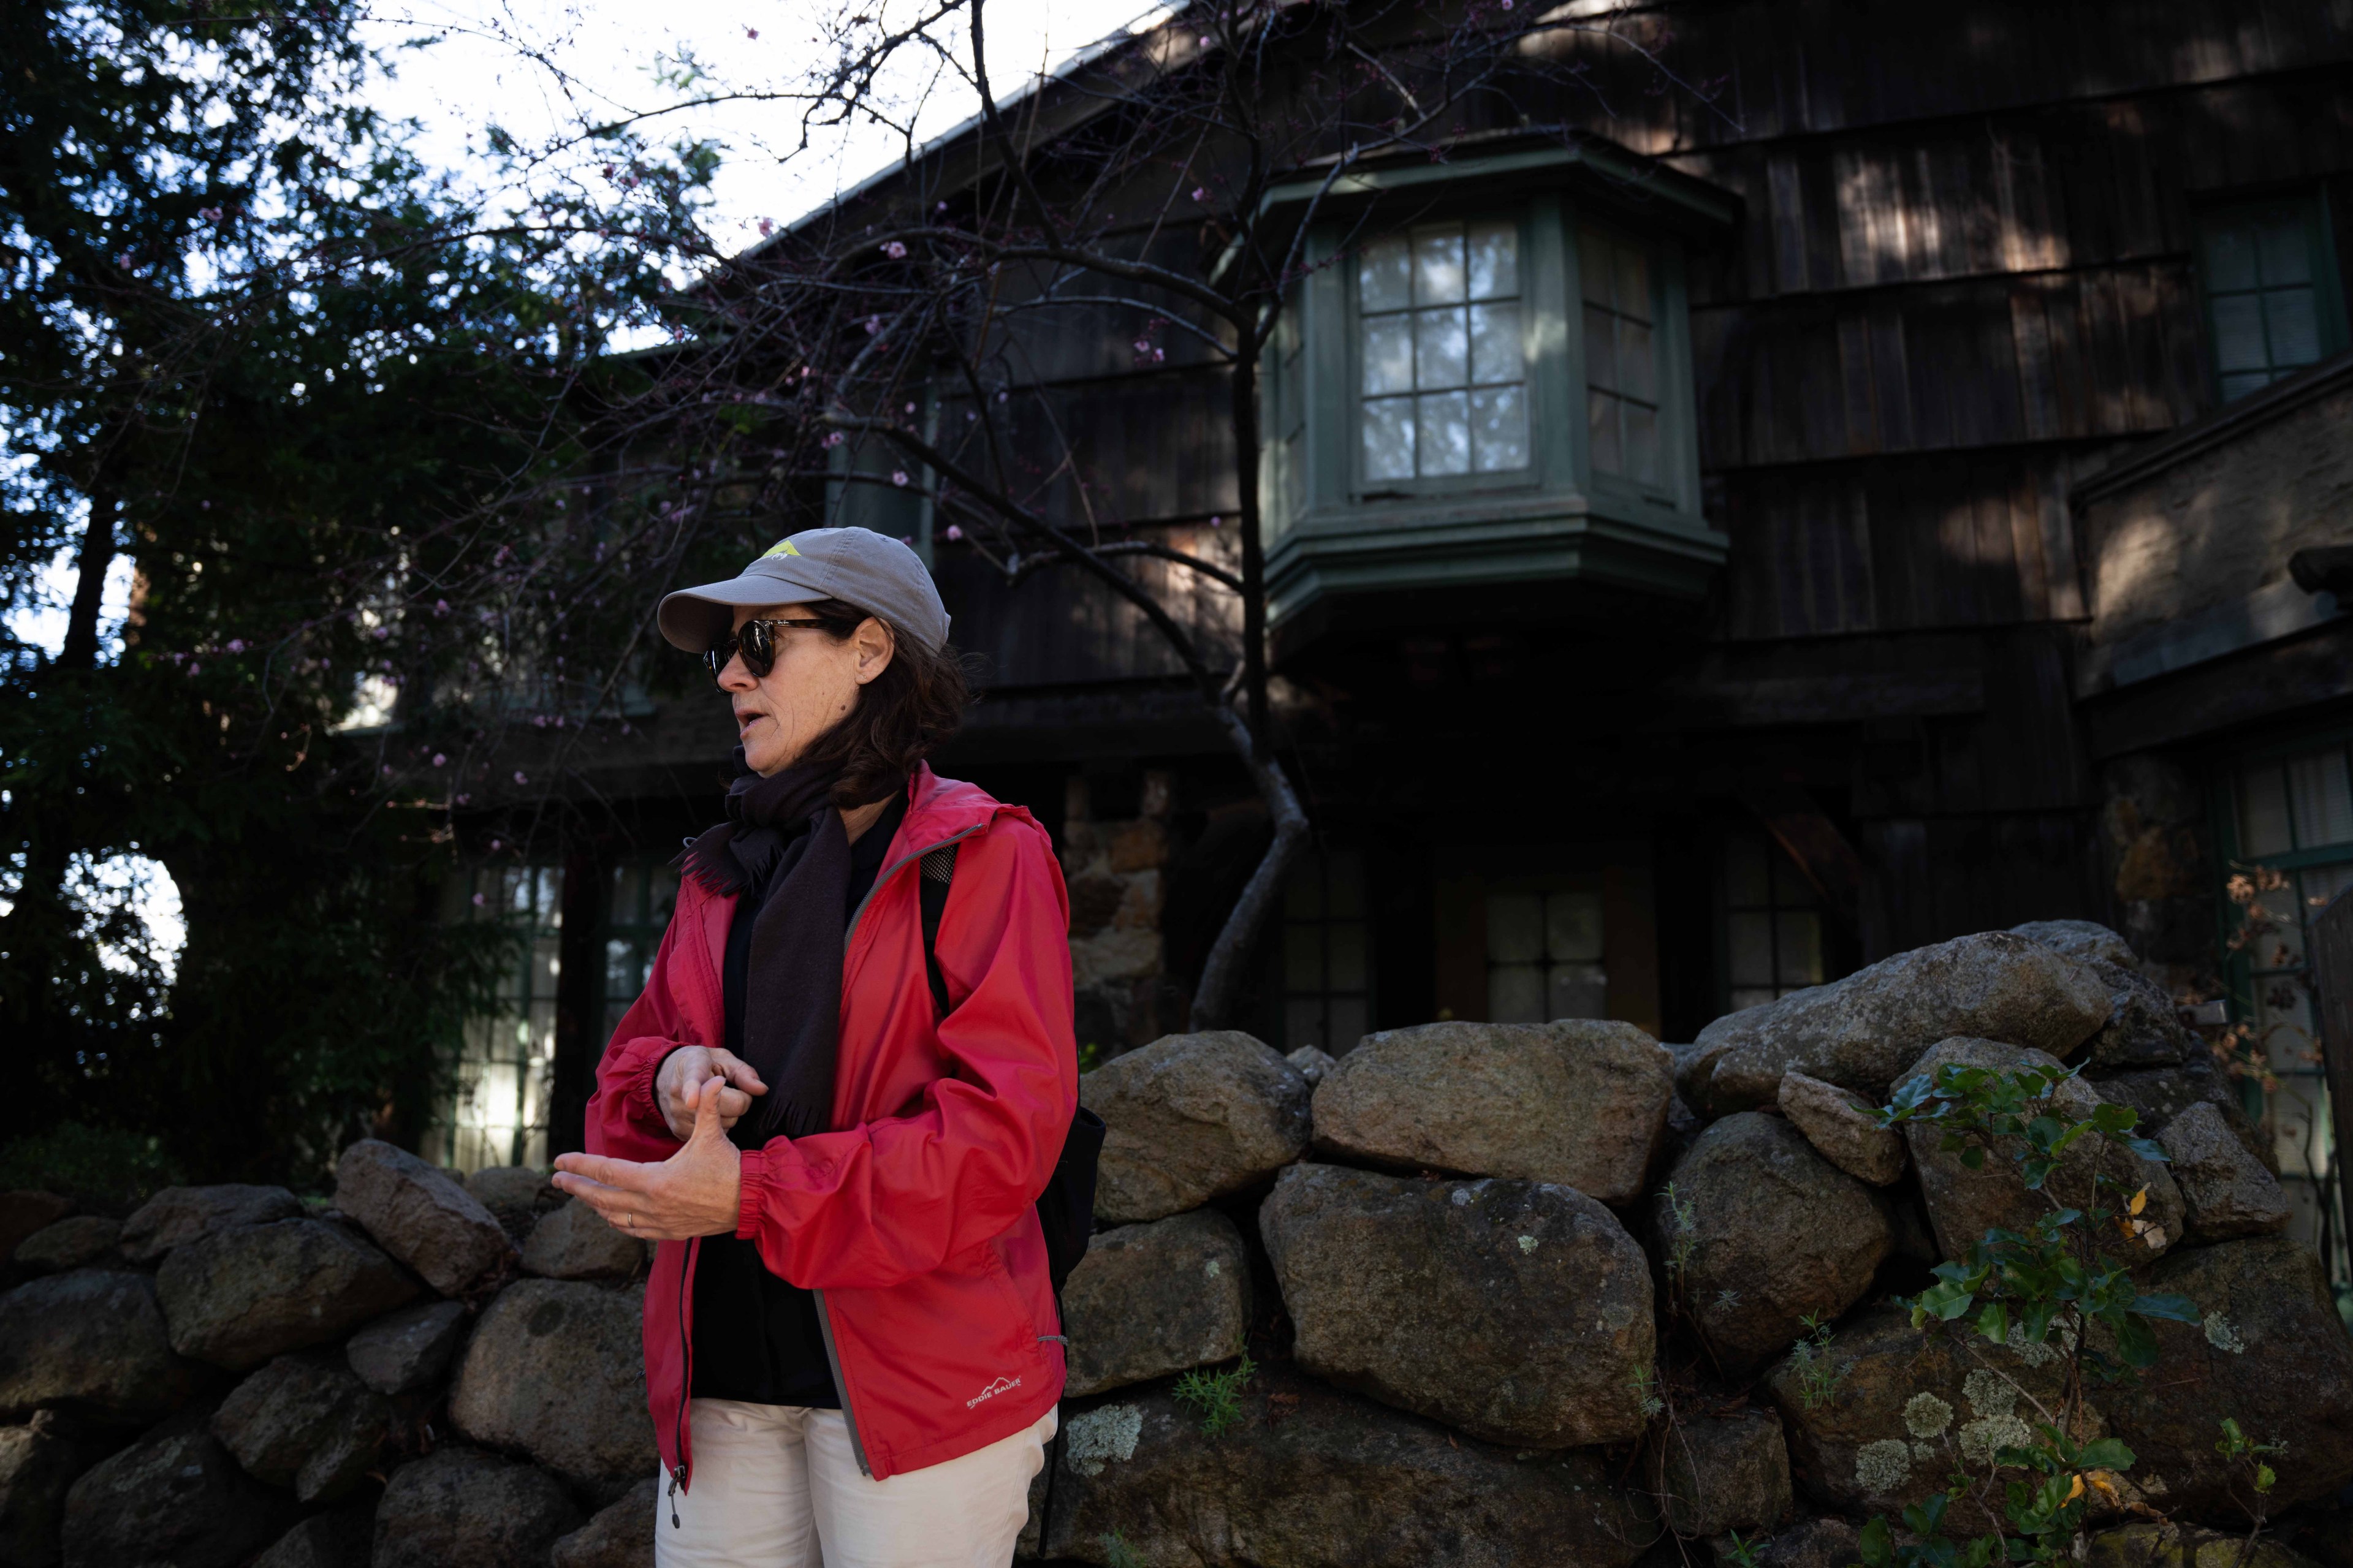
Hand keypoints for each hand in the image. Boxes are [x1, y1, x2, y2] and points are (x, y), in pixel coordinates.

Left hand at [553, 1072, 744, 1241]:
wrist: (751, 1201)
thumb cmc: (729, 1167)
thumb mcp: (712, 1135)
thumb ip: (706, 1106)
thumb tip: (709, 1080)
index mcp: (655, 1180)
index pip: (607, 1171)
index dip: (580, 1165)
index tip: (558, 1162)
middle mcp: (651, 1204)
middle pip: (602, 1197)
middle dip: (577, 1188)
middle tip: (557, 1180)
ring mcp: (658, 1222)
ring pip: (614, 1216)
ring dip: (594, 1205)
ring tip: (581, 1194)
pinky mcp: (668, 1232)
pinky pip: (632, 1230)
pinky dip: (616, 1222)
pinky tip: (610, 1216)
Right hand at [655, 1045, 765, 1140]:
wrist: (665, 1074)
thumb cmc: (702, 1064)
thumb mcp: (723, 1059)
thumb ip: (744, 1073)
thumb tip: (761, 1090)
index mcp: (691, 1067)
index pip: (693, 1080)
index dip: (694, 1091)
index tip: (693, 1101)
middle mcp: (678, 1093)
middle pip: (724, 1108)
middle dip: (738, 1101)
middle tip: (732, 1091)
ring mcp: (676, 1114)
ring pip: (721, 1126)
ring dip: (728, 1115)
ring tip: (717, 1101)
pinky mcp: (677, 1130)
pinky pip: (711, 1136)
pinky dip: (716, 1127)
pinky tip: (708, 1113)